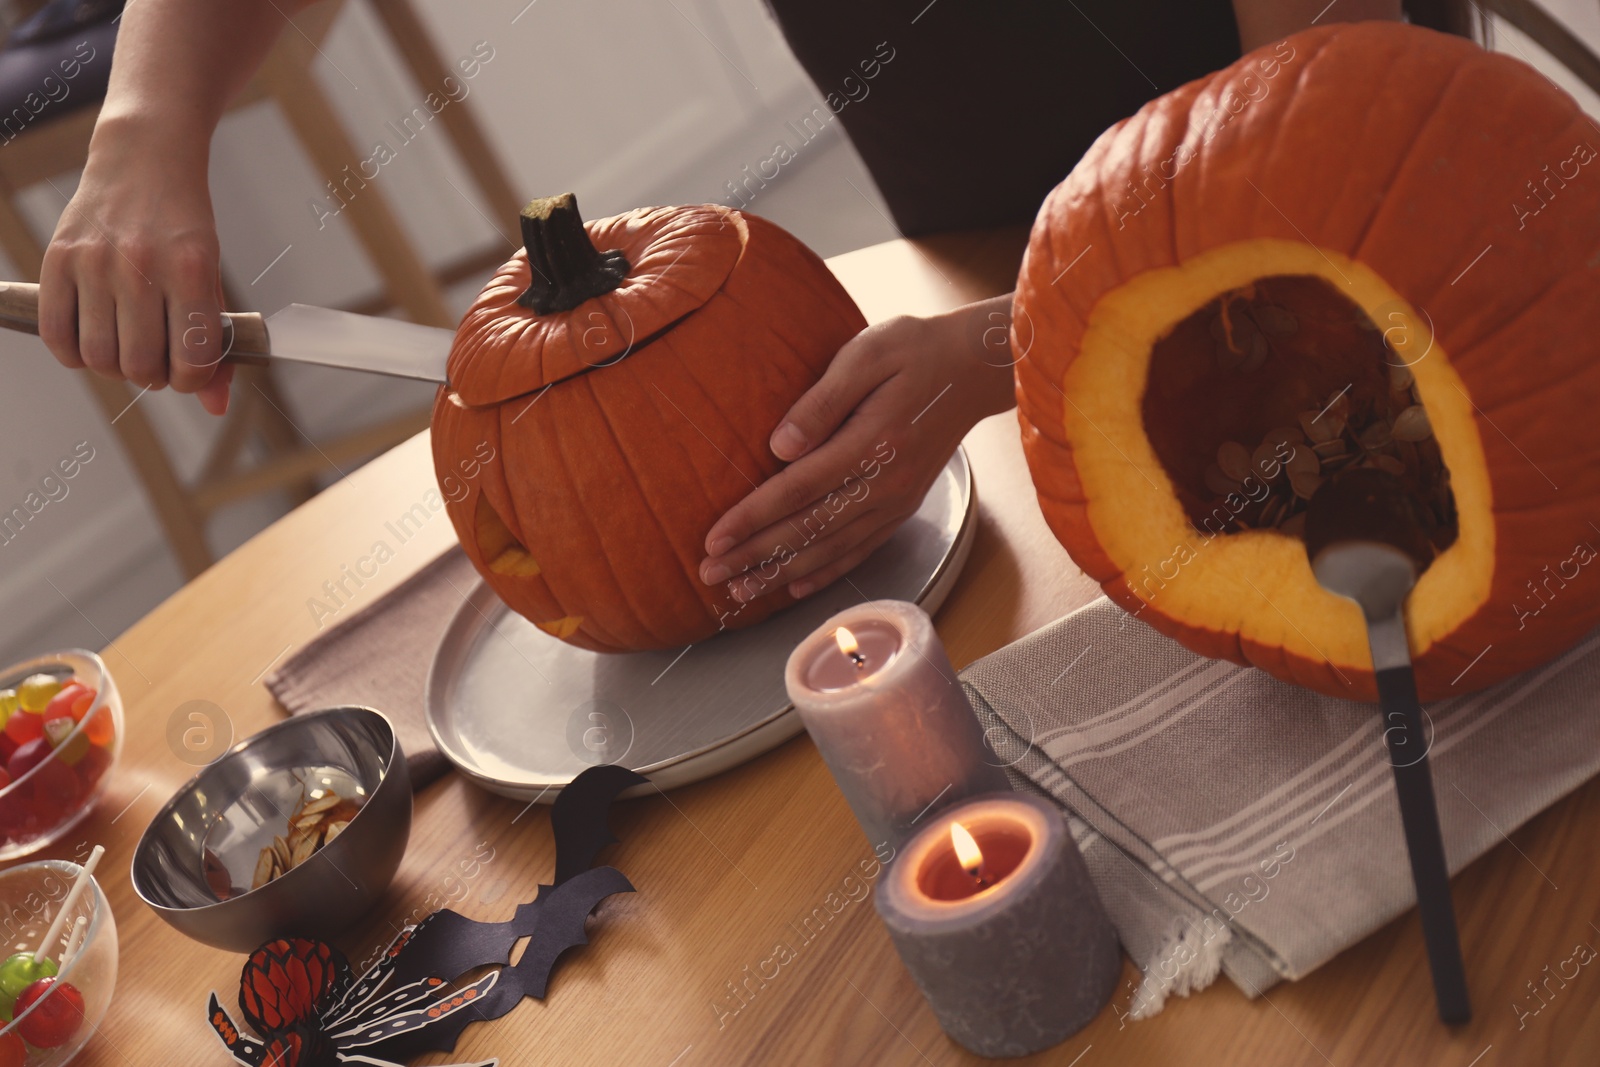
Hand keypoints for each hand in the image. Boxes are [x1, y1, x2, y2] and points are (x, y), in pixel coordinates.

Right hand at [39, 115, 231, 414]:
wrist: (144, 159)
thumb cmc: (183, 225)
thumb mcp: (212, 277)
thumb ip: (214, 342)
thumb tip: (216, 406)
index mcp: (192, 270)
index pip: (191, 360)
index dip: (192, 382)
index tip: (189, 373)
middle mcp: (141, 266)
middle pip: (140, 365)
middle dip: (153, 378)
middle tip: (157, 362)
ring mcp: (95, 262)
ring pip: (99, 357)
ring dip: (115, 369)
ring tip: (127, 350)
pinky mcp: (58, 258)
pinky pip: (57, 333)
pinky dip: (73, 354)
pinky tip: (91, 342)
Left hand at [699, 294, 1019, 603]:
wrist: (974, 368)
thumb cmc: (914, 351)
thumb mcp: (866, 355)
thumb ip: (822, 402)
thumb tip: (779, 447)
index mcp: (873, 442)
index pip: (798, 489)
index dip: (753, 517)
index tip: (714, 538)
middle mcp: (886, 483)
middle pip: (809, 529)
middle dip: (755, 556)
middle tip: (710, 574)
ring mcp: (897, 501)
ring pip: (830, 548)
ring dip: (782, 573)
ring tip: (741, 590)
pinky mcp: (902, 507)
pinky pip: (859, 549)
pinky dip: (825, 571)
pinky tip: (796, 586)